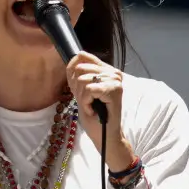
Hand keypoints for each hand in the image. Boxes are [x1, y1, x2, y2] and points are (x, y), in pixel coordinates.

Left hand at [65, 51, 133, 170]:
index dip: (73, 72)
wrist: (102, 133)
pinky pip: (89, 90)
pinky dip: (86, 103)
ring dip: (82, 98)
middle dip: (78, 89)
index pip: (82, 56)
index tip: (79, 89)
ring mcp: (115, 80)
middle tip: (88, 101)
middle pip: (79, 69)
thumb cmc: (93, 112)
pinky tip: (93, 110)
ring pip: (83, 80)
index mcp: (105, 69)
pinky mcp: (115, 90)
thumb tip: (76, 55)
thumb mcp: (80, 88)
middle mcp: (113, 72)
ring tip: (92, 106)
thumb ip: (78, 72)